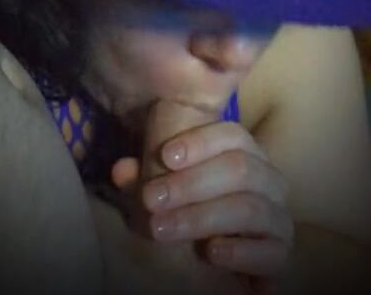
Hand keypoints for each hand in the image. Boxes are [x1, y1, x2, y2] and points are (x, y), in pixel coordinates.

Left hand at [112, 109, 293, 292]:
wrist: (200, 268)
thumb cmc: (182, 219)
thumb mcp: (154, 200)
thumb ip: (141, 182)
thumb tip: (122, 169)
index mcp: (242, 155)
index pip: (233, 136)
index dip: (201, 143)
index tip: (165, 157)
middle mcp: (267, 180)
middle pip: (242, 168)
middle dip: (192, 183)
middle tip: (151, 199)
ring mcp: (278, 217)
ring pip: (251, 207)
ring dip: (202, 217)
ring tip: (162, 229)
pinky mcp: (281, 256)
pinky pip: (275, 251)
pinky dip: (242, 251)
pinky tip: (212, 252)